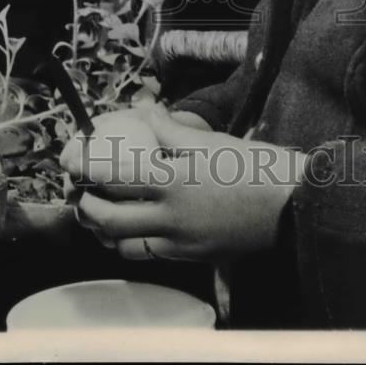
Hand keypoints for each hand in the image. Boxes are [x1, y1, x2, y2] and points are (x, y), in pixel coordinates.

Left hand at [61, 104, 306, 261]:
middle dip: (85, 205)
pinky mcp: (192, 257)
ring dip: (103, 229)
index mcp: (172, 181)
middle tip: (79, 190)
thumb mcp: (210, 140)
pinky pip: (148, 254)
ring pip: (122, 244)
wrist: (293, 208)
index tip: (73, 158)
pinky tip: (131, 228)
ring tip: (98, 212)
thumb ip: (170, 128)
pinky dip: (130, 243)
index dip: (86, 167)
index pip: (113, 175)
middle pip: (108, 218)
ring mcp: (179, 242)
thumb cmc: (254, 167)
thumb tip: (143, 107)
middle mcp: (169, 217)